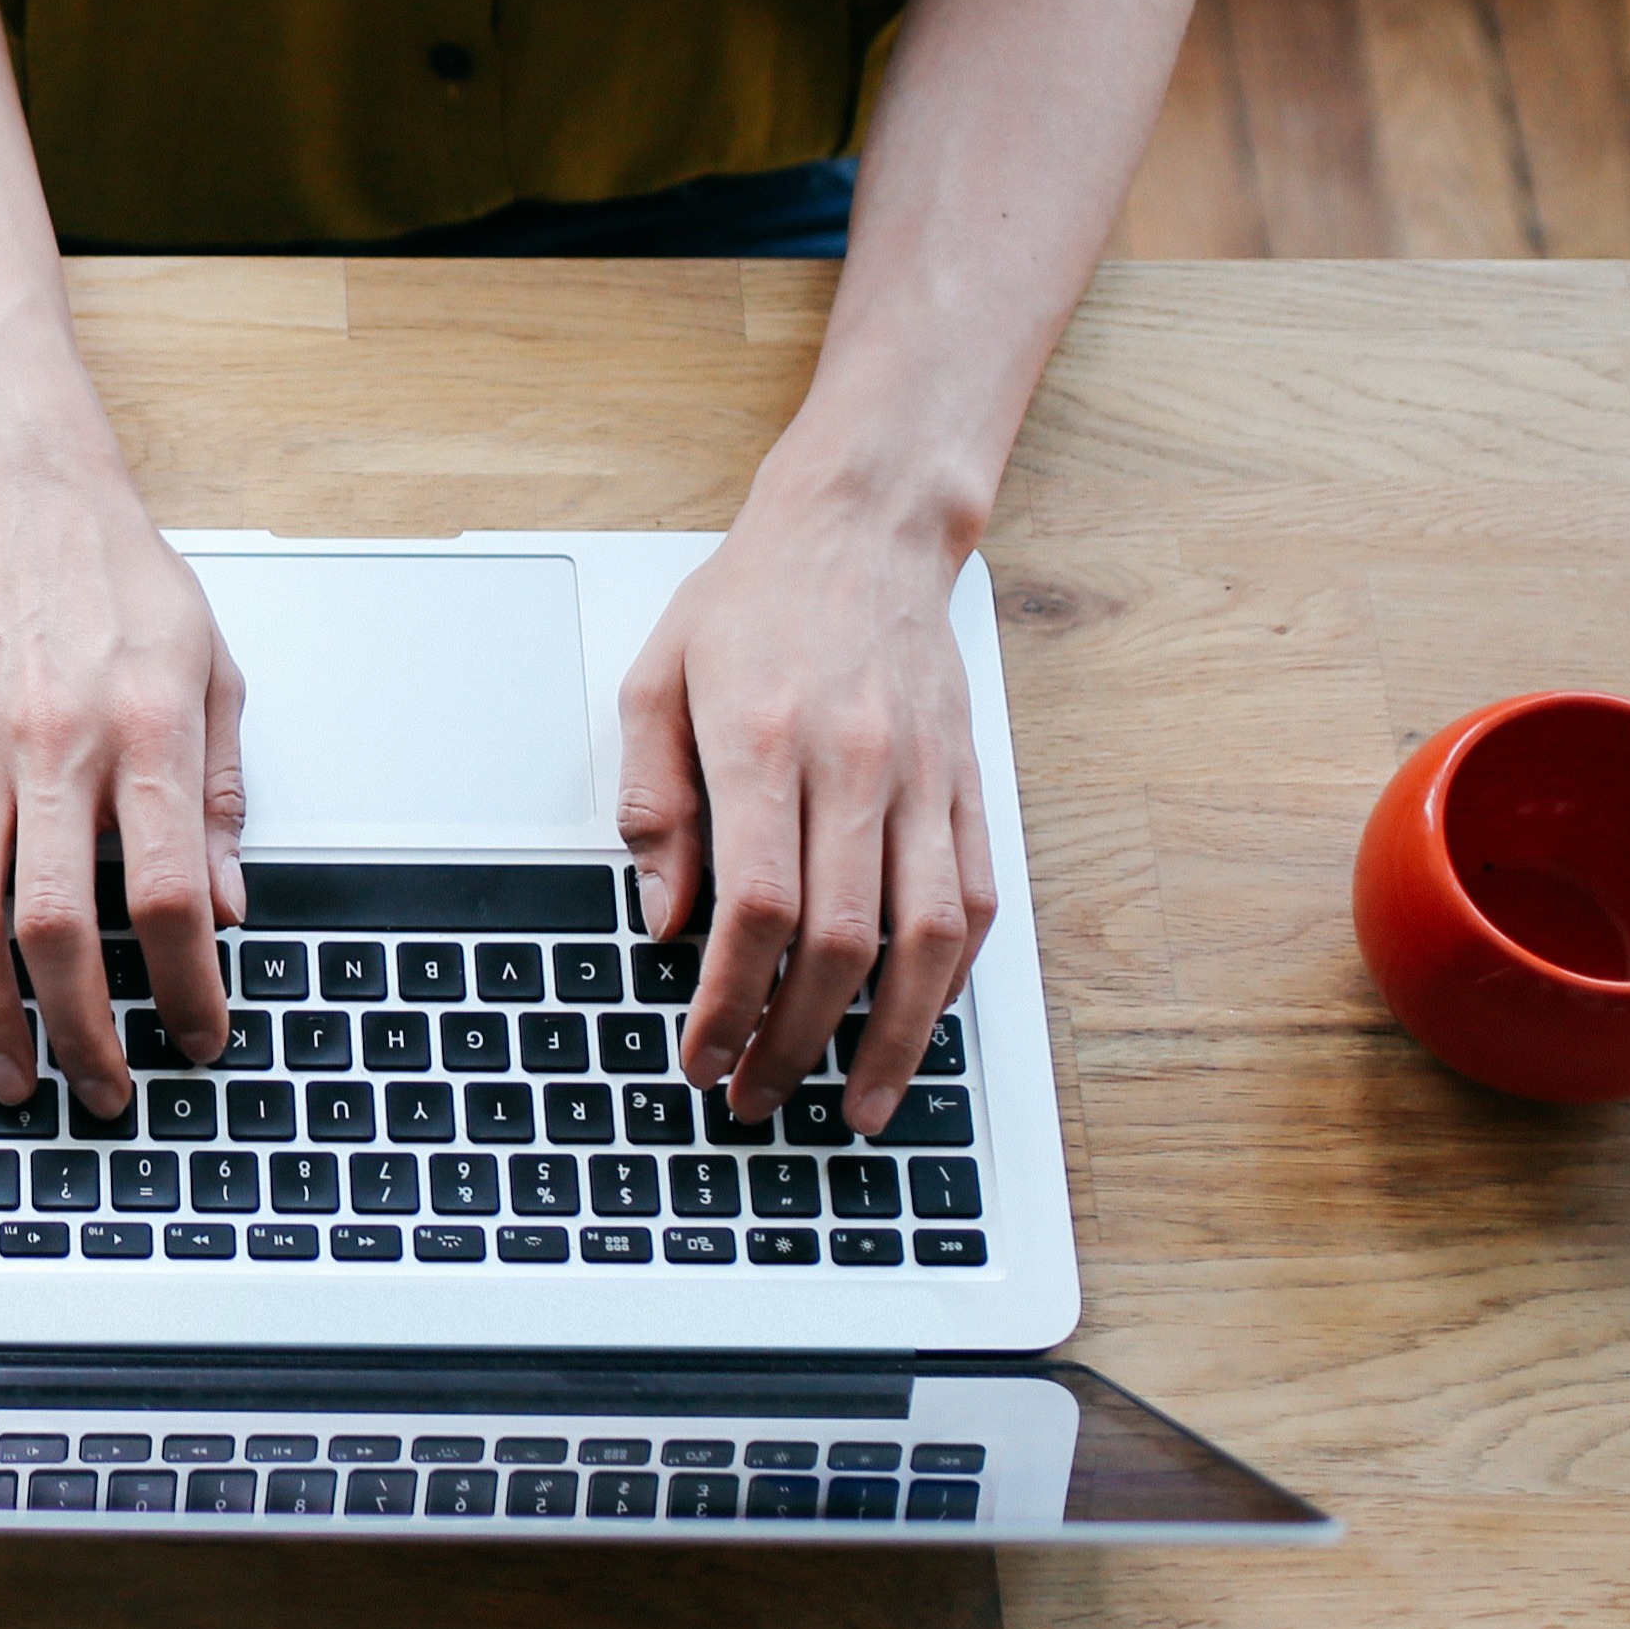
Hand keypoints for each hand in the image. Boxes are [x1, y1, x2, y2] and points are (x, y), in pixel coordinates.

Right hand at [0, 459, 248, 1114]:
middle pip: (56, 923)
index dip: (187, 982)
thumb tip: (230, 909)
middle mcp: (55, 745)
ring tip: (11, 1066)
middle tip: (101, 1089)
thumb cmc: (126, 584)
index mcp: (144, 733)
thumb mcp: (216, 679)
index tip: (202, 1033)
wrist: (31, 497)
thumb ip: (218, 800)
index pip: (168, 892)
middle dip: (80, 1029)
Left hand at [614, 497, 1001, 1133]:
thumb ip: (652, 803)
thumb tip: (664, 921)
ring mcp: (924, 776)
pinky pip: (976, 900)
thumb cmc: (750, 602)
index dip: (729, 1002)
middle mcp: (855, 765)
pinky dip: (950, 978)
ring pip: (929, 939)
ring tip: (860, 1103)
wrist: (860, 525)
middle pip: (842, 942)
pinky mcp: (968, 782)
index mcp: (765, 743)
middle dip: (797, 1041)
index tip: (702, 1057)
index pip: (755, 909)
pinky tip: (916, 1025)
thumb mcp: (655, 681)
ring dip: (894, 1039)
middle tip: (756, 1096)